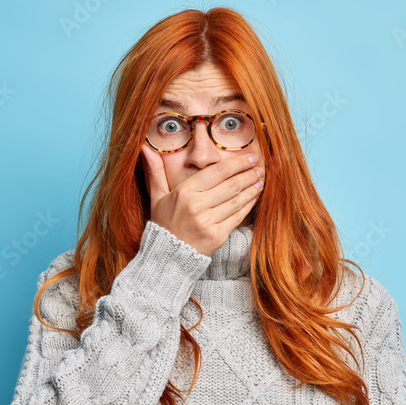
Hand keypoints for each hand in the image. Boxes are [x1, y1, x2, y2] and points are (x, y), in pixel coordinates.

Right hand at [139, 143, 263, 256]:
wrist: (167, 256)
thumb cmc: (164, 224)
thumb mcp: (157, 197)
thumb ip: (155, 172)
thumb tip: (145, 148)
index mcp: (184, 192)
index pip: (216, 173)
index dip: (236, 164)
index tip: (249, 157)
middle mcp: (197, 206)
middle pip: (230, 185)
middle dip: (248, 174)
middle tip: (259, 167)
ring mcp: (208, 222)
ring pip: (236, 200)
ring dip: (252, 188)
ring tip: (260, 180)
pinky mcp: (217, 236)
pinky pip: (237, 216)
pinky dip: (248, 205)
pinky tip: (254, 196)